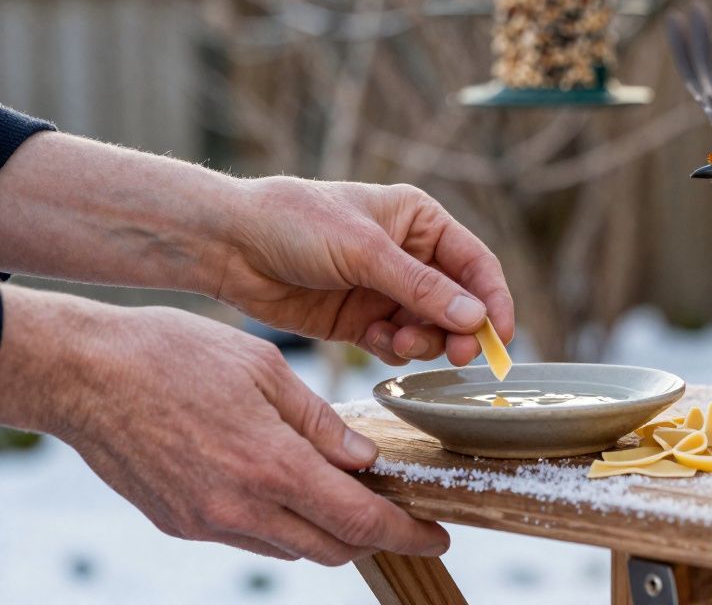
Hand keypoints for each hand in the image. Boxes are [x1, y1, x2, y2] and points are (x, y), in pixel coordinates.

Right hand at [7, 292, 450, 564]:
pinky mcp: (180, 523)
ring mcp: (206, 521)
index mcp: (270, 464)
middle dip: (372, 536)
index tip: (437, 538)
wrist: (84, 374)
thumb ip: (319, 422)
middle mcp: (239, 507)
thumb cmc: (174, 354)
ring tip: (340, 489)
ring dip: (325, 529)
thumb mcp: (264, 369)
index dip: (406, 535)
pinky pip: (249, 537)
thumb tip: (363, 458)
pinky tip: (283, 484)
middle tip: (397, 511)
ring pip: (290, 548)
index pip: (358, 521)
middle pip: (331, 548)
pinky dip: (280, 521)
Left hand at [218, 177, 512, 365]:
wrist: (229, 244)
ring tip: (400, 343)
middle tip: (458, 356)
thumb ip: (422, 288)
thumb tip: (475, 319)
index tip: (501, 336)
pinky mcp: (360, 320)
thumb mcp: (365, 251)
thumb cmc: (295, 223)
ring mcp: (385, 290)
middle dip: (460, 329)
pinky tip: (375, 340)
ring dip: (425, 342)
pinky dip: (395, 349)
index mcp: (419, 221)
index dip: (494, 299)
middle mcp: (409, 255)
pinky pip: (396, 343)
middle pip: (459, 302)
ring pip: (430, 328)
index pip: (475, 263)